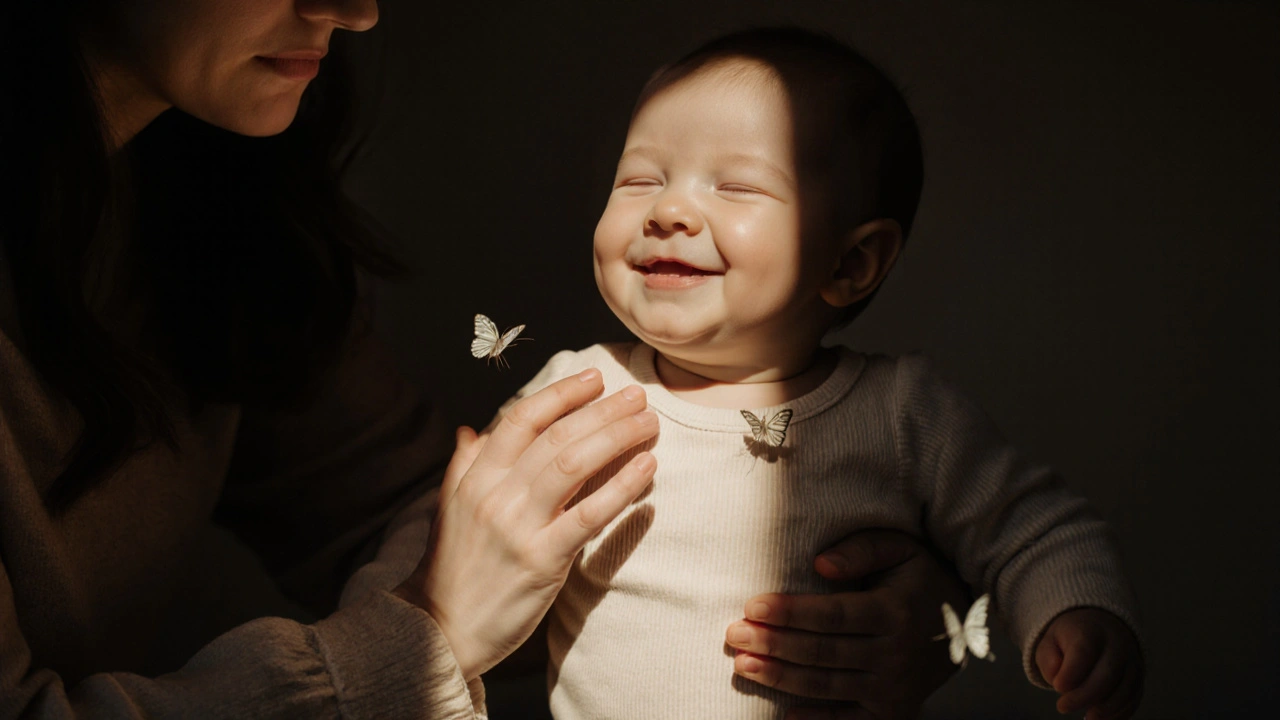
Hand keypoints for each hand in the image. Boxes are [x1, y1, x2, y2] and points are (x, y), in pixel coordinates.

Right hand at [394, 370, 658, 680]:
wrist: (440, 629)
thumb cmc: (454, 569)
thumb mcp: (451, 509)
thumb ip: (464, 465)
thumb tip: (471, 428)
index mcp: (475, 477)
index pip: (521, 419)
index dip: (561, 394)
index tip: (594, 379)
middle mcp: (496, 495)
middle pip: (556, 437)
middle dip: (601, 410)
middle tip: (636, 395)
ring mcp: (519, 527)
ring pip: (574, 465)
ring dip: (617, 437)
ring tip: (648, 422)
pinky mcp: (542, 561)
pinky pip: (589, 515)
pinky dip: (621, 486)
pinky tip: (646, 466)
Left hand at [725, 529, 966, 719]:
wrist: (966, 623)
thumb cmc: (921, 578)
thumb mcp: (900, 548)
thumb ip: (861, 549)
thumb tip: (820, 564)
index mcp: (893, 612)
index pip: (830, 615)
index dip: (789, 612)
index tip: (752, 606)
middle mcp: (894, 654)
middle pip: (821, 652)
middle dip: (772, 644)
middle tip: (733, 635)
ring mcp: (894, 688)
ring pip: (826, 686)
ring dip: (780, 678)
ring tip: (743, 666)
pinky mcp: (893, 710)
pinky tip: (783, 714)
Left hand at [1035, 608, 1142, 719]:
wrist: (1099, 627)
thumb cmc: (1070, 640)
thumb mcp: (1049, 642)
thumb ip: (1048, 659)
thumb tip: (1056, 677)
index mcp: (1091, 631)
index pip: (1084, 652)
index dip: (1071, 673)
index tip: (1057, 687)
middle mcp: (1117, 645)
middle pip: (1108, 674)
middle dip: (1085, 696)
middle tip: (1062, 706)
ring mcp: (1131, 662)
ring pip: (1125, 690)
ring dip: (1105, 709)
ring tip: (1086, 717)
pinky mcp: (1139, 678)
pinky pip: (1133, 699)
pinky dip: (1118, 713)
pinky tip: (1100, 718)